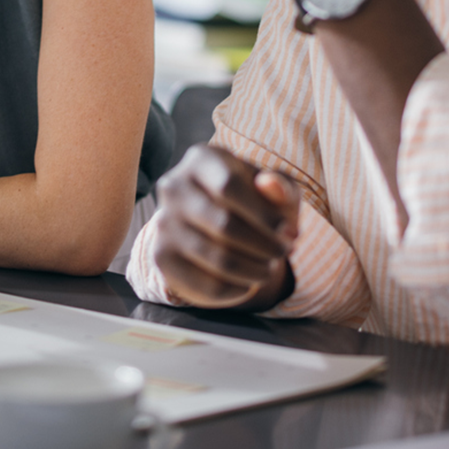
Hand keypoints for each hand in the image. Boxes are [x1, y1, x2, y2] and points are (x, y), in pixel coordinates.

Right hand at [148, 145, 300, 309]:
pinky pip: (207, 285)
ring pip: (218, 259)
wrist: (214, 226)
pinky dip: (237, 290)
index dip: (264, 214)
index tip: (286, 230)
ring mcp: (162, 223)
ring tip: (269, 268)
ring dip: (256, 270)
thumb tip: (271, 184)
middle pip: (224, 225)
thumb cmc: (252, 202)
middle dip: (265, 245)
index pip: (228, 186)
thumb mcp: (274, 191)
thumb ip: (281, 186)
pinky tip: (249, 283)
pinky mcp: (162, 257)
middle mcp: (174, 186)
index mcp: (201, 158)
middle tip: (283, 252)